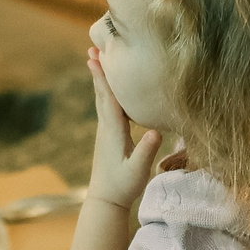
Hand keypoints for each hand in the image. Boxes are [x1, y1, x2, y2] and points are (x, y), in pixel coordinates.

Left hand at [86, 46, 162, 210]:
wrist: (105, 200)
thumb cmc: (123, 186)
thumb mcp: (137, 171)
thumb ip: (146, 152)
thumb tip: (157, 132)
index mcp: (113, 132)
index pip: (109, 100)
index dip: (104, 78)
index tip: (96, 59)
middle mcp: (106, 128)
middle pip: (102, 94)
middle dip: (98, 71)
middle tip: (92, 48)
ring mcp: (105, 131)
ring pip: (102, 99)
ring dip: (100, 79)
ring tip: (96, 59)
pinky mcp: (108, 135)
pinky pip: (107, 107)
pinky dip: (106, 91)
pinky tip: (109, 86)